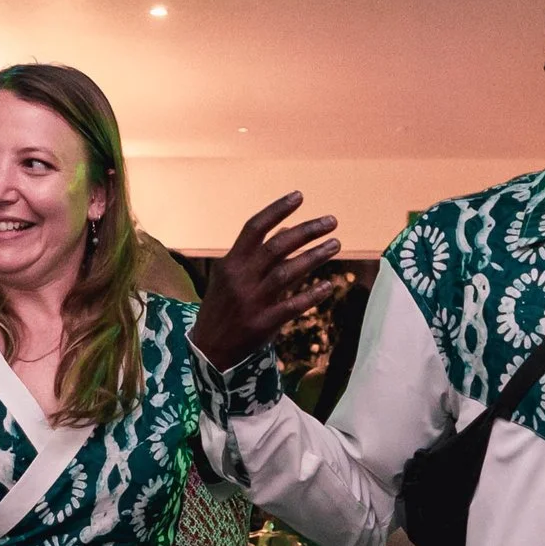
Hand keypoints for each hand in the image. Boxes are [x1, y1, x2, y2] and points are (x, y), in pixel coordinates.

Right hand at [192, 195, 342, 369]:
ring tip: (335, 244)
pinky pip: (292, 306)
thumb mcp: (231, 277)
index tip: (299, 196)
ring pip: (287, 273)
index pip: (254, 228)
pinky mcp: (263, 323)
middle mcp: (241, 279)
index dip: (277, 210)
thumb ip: (257, 254)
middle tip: (331, 221)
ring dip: (314, 257)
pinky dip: (311, 295)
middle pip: (276, 247)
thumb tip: (288, 229)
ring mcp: (252, 301)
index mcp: (230, 263)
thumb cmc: (223, 307)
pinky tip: (328, 286)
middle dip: (306, 231)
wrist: (209, 349)